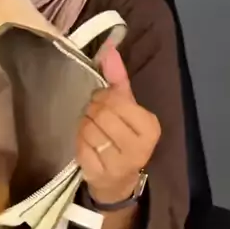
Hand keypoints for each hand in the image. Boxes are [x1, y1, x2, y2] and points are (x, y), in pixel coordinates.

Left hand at [76, 45, 160, 204]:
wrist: (118, 180)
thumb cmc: (123, 139)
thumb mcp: (128, 109)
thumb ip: (119, 79)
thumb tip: (109, 48)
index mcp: (150, 127)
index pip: (116, 100)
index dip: (104, 98)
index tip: (104, 103)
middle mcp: (139, 148)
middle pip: (102, 114)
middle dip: (92, 112)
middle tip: (95, 117)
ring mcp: (119, 164)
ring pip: (89, 130)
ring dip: (84, 126)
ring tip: (91, 131)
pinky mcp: (99, 175)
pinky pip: (80, 147)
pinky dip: (79, 143)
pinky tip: (87, 145)